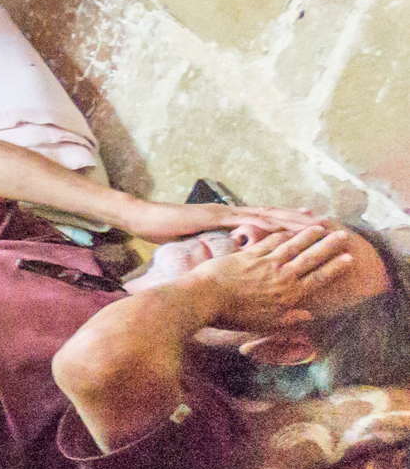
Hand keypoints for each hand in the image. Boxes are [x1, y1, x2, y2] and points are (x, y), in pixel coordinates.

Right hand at [123, 200, 321, 243]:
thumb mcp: (191, 241)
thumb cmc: (161, 230)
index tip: (310, 229)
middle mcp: (229, 213)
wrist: (141, 218)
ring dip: (289, 219)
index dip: (287, 224)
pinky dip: (262, 222)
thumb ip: (208, 244)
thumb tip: (222, 255)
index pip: (263, 221)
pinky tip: (279, 226)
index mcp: (226, 219)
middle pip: (271, 215)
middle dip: (298, 220)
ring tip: (313, 223)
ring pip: (263, 214)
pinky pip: (243, 220)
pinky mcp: (212, 217)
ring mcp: (222, 213)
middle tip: (325, 224)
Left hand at [185, 225, 356, 330]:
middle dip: (329, 245)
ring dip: (308, 235)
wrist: (205, 299)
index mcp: (288, 294)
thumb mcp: (266, 324)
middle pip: (310, 257)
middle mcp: (281, 275)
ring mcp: (264, 262)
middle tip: (344, 234)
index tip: (349, 258)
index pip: (318, 279)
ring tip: (321, 226)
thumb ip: (289, 319)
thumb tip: (309, 315)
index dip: (335, 268)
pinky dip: (280, 233)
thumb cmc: (234, 316)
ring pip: (292, 245)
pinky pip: (269, 241)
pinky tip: (287, 227)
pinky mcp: (248, 254)